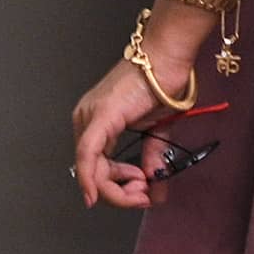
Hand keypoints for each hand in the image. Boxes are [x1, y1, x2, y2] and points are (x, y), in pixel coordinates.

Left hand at [68, 4, 207, 211]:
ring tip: (144, 185)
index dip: (118, 190)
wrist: (167, 57)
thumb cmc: (161, 85)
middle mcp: (86, 119)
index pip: (95, 168)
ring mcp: (90, 116)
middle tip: (144, 195)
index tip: (142, 194)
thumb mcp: (156, 130)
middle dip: (119, 194)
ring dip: (117, 190)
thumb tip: (154, 191)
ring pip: (90, 171)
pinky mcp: (101, 116)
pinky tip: (98, 195)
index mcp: (95, 122)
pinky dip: (92, 180)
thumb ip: (151, 159)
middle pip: (92, 174)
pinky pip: (88, 156)